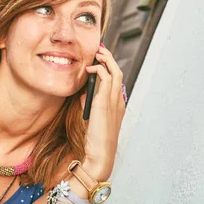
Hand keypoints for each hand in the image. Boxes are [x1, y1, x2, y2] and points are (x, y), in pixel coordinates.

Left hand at [82, 43, 124, 180]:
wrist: (100, 154)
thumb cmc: (96, 139)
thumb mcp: (93, 118)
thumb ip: (90, 103)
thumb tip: (84, 93)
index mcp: (118, 105)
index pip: (117, 80)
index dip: (110, 66)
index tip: (101, 58)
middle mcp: (119, 101)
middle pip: (118, 72)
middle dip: (110, 58)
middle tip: (100, 49)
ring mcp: (114, 101)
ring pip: (115, 72)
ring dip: (106, 60)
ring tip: (97, 53)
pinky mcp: (105, 103)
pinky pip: (106, 80)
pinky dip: (99, 70)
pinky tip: (90, 68)